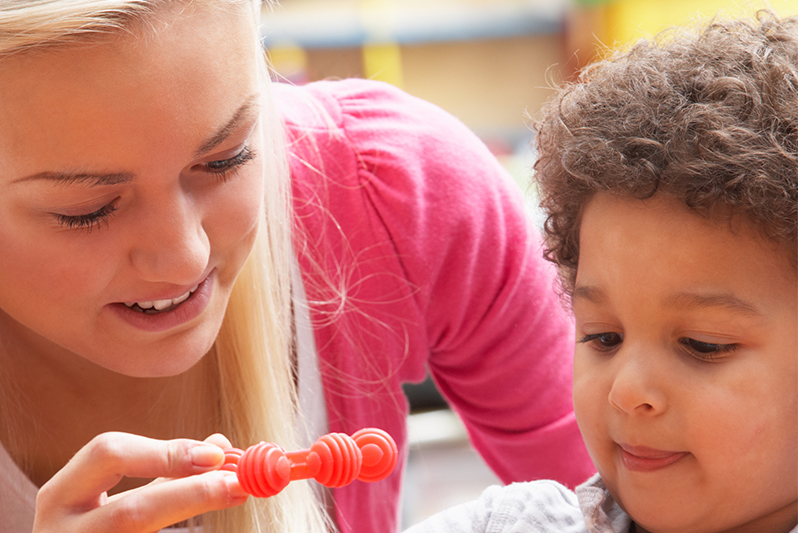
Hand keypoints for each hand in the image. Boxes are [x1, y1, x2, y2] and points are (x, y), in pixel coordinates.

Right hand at [32, 432, 248, 532]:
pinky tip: (207, 525)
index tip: (217, 455)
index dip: (167, 452)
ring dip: (192, 511)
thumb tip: (220, 445)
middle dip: (190, 494)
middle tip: (238, 483)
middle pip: (130, 512)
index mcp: (60, 498)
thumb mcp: (118, 498)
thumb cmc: (95, 531)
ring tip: (234, 497)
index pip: (109, 454)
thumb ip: (164, 471)